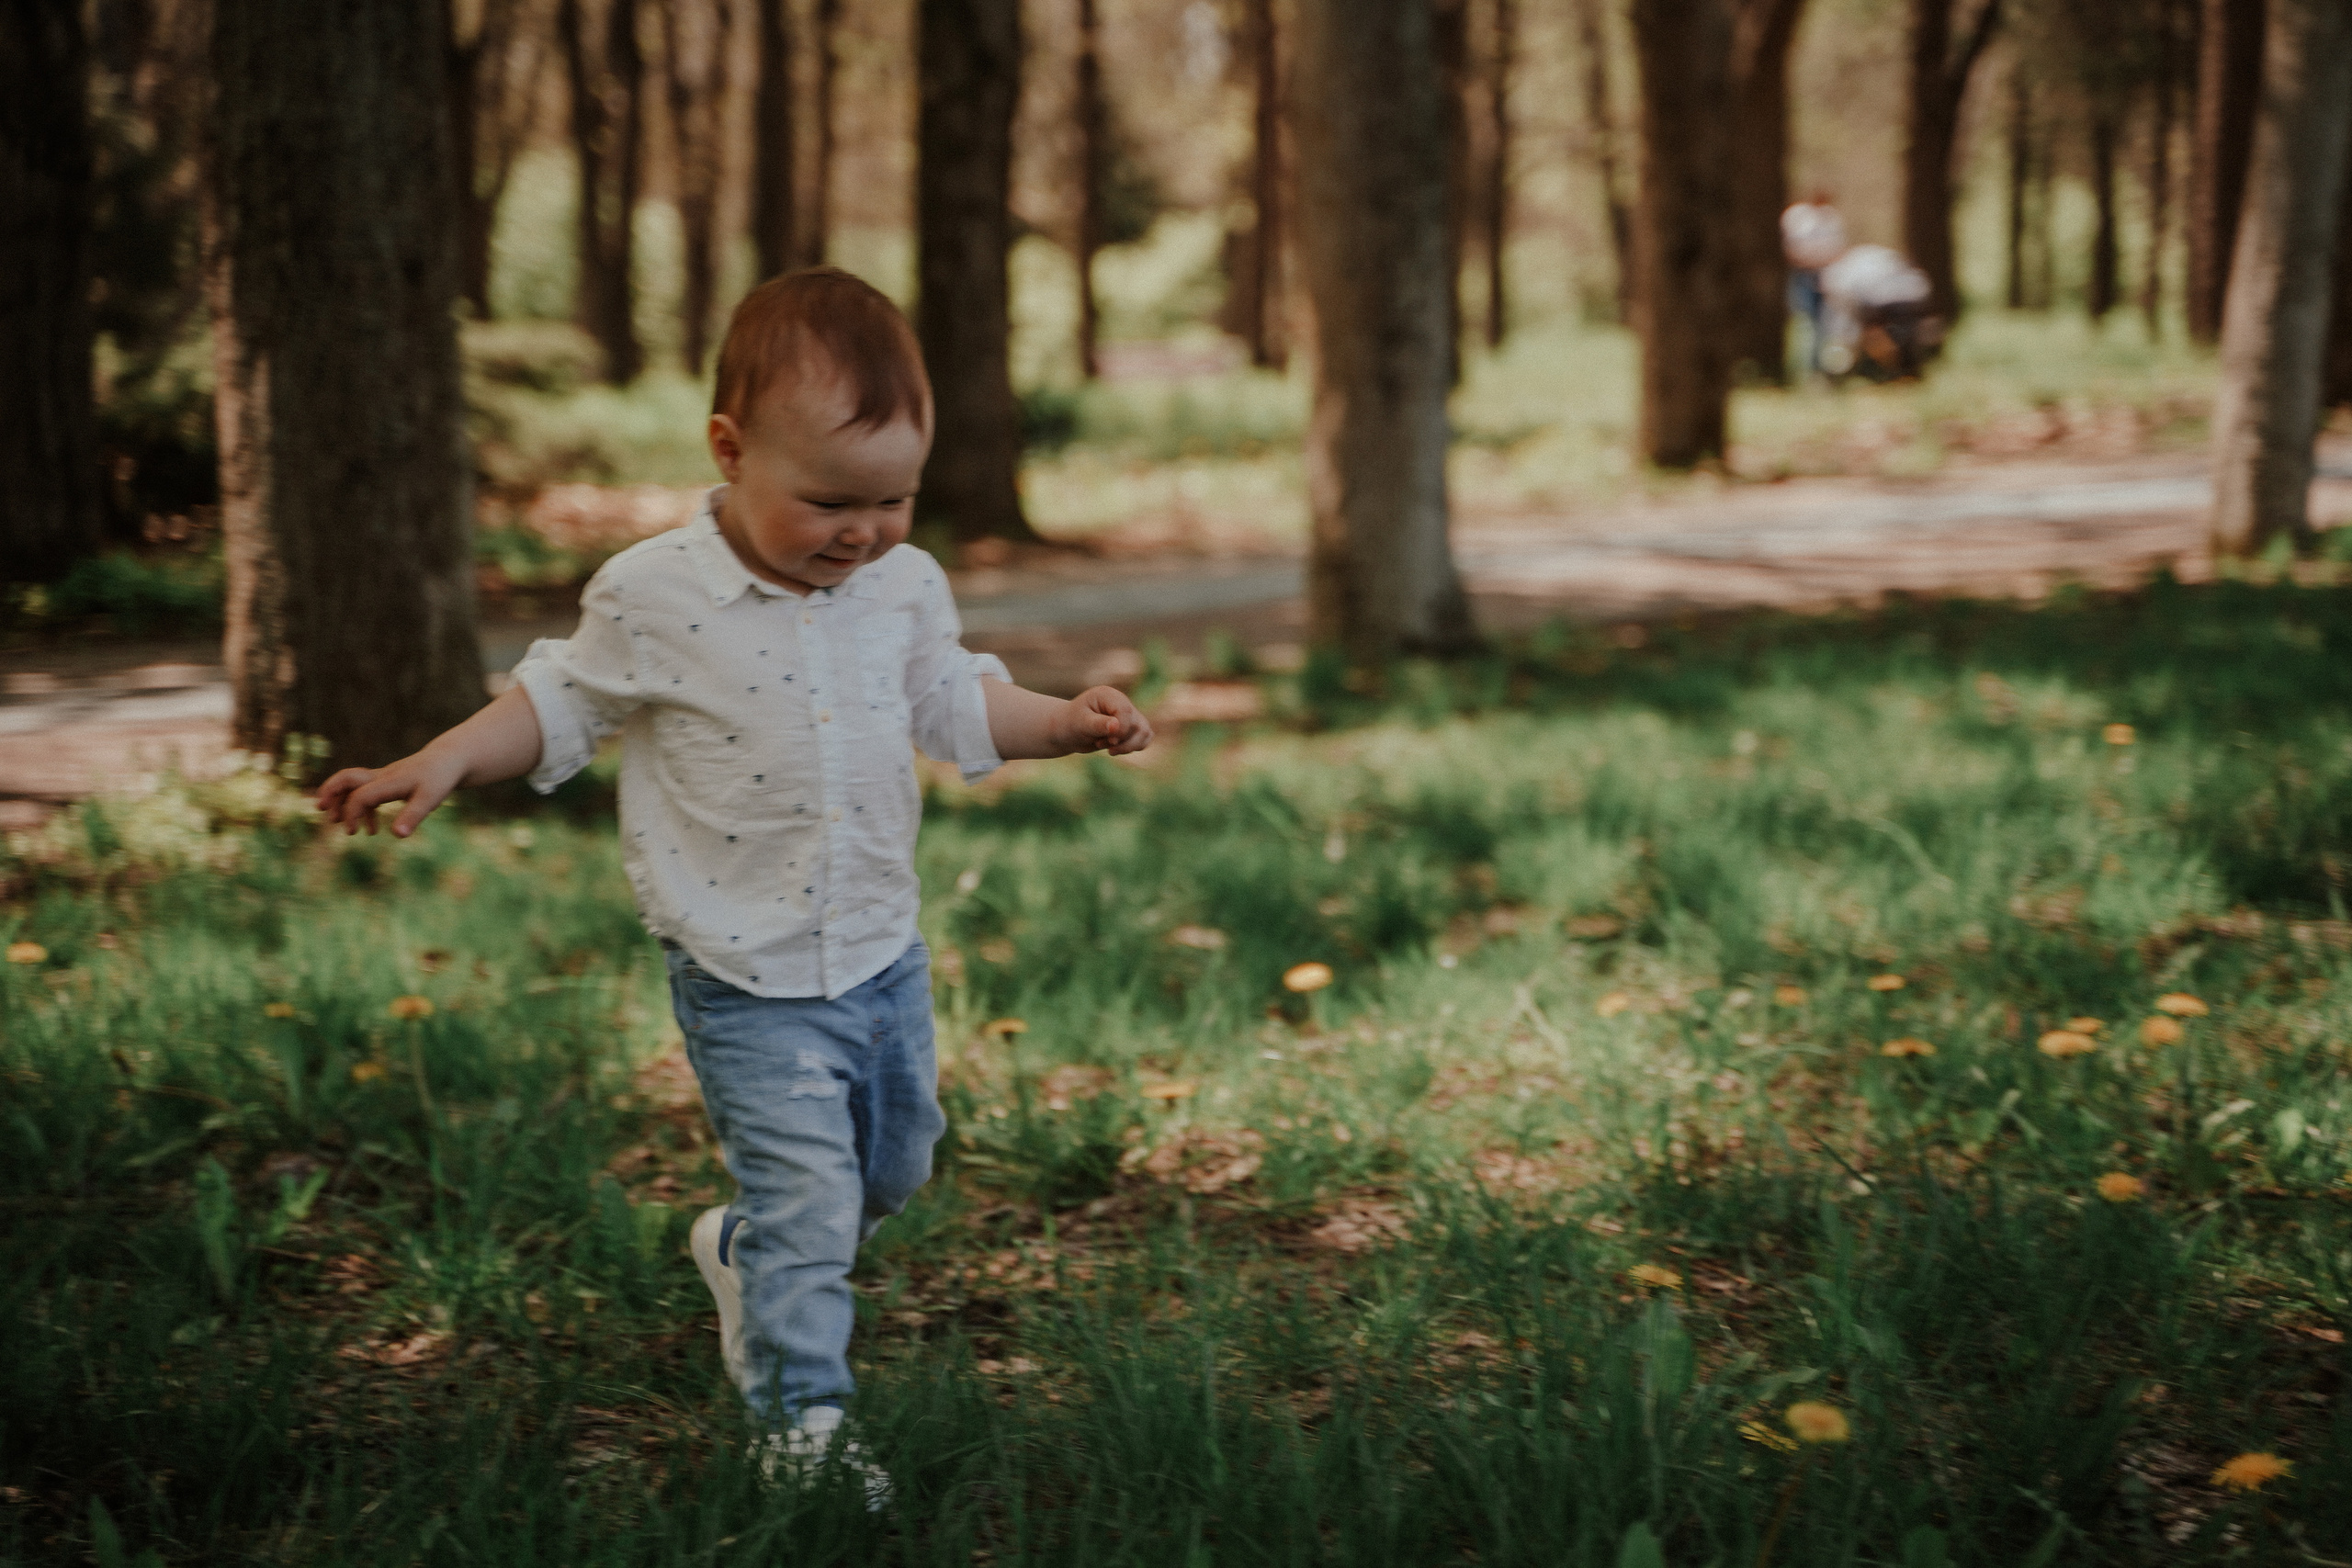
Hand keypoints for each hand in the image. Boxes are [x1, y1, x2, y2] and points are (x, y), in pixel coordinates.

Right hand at [315, 749, 467, 837]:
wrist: (451, 759)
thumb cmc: (441, 778)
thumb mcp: (431, 799)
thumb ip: (413, 815)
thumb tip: (397, 835)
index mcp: (389, 781)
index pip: (360, 795)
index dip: (351, 813)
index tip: (351, 831)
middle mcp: (382, 777)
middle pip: (347, 778)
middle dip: (332, 792)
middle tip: (320, 809)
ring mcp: (384, 777)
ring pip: (354, 784)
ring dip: (342, 801)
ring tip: (337, 823)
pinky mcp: (390, 782)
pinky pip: (368, 792)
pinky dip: (363, 808)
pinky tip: (371, 829)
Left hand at [1048, 685, 1152, 756]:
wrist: (1067, 730)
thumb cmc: (1070, 723)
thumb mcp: (1080, 723)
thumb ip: (1098, 724)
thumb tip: (1116, 726)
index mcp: (1109, 696)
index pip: (1126, 711)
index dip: (1121, 730)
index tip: (1108, 741)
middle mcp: (1122, 703)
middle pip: (1138, 724)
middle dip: (1122, 741)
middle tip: (1100, 743)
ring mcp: (1128, 715)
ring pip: (1145, 732)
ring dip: (1129, 746)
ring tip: (1108, 748)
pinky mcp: (1131, 727)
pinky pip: (1145, 738)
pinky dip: (1134, 747)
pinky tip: (1116, 749)